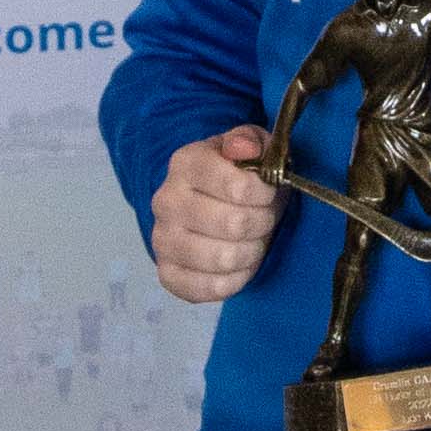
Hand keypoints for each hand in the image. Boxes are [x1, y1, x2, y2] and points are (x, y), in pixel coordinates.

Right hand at [148, 123, 280, 304]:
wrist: (209, 203)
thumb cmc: (239, 174)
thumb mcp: (252, 147)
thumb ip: (252, 141)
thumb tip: (243, 148)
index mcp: (185, 163)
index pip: (238, 186)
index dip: (265, 193)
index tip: (268, 191)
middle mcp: (166, 201)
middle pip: (235, 224)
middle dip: (262, 223)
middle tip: (263, 218)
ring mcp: (162, 240)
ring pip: (224, 259)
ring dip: (251, 252)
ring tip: (252, 240)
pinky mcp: (167, 274)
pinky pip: (211, 288)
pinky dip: (236, 279)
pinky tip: (239, 264)